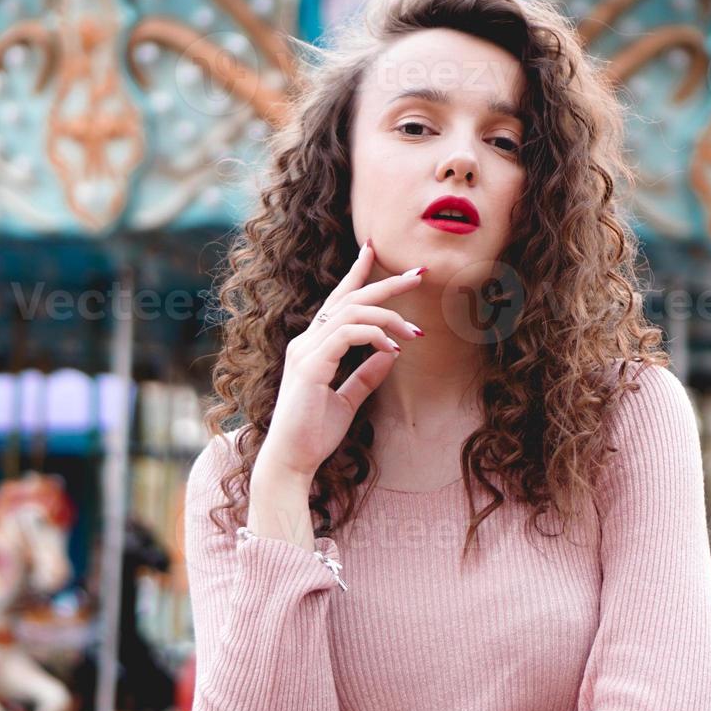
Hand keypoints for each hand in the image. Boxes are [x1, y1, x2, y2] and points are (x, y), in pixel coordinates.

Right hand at [261, 240, 426, 481]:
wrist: (291, 460)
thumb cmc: (314, 434)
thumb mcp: (347, 400)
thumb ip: (365, 375)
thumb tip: (390, 352)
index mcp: (312, 346)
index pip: (337, 301)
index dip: (357, 274)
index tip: (374, 250)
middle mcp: (306, 342)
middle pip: (348, 298)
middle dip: (385, 281)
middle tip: (419, 273)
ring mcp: (305, 351)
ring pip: (351, 312)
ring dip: (390, 316)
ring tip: (417, 330)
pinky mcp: (310, 365)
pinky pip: (347, 334)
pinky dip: (375, 335)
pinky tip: (394, 347)